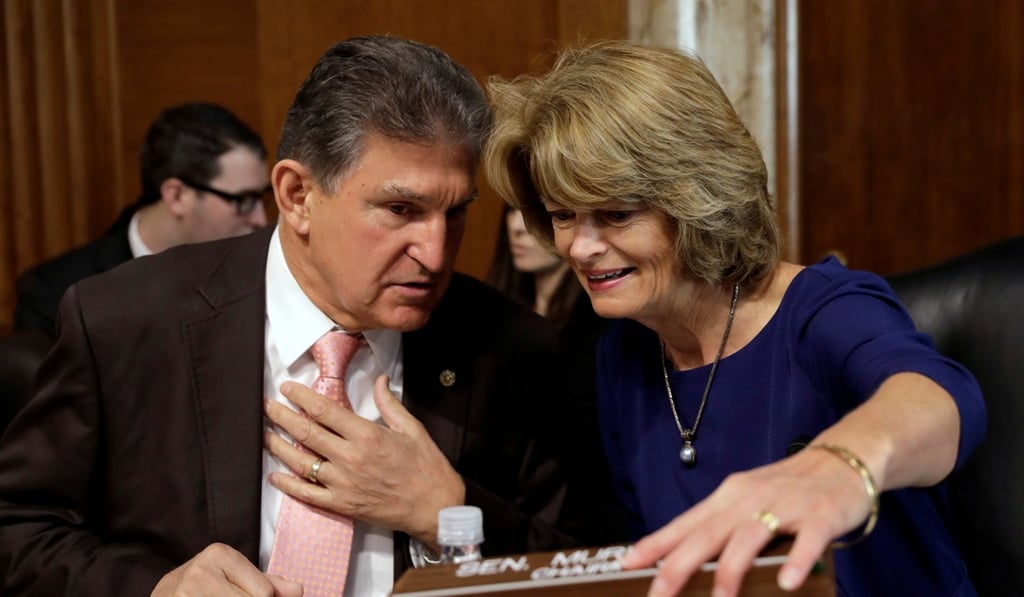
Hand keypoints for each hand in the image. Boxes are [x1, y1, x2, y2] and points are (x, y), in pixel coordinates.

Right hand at [151, 543, 301, 595]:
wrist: (162, 594)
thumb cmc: (205, 587)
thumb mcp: (236, 577)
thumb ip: (267, 583)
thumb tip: (298, 590)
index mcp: (220, 554)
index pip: (264, 593)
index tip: (240, 595)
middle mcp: (200, 571)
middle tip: (231, 595)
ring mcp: (185, 594)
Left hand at [264, 375, 465, 544]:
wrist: (435, 507)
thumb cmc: (426, 468)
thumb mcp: (412, 428)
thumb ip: (390, 403)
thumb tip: (380, 379)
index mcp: (367, 435)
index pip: (324, 411)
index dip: (301, 397)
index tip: (288, 389)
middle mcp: (351, 458)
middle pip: (306, 433)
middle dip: (281, 416)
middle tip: (266, 406)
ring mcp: (343, 484)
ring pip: (301, 462)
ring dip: (278, 447)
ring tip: (264, 435)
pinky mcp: (342, 505)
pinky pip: (307, 495)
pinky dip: (288, 486)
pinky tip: (275, 476)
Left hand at [620, 447, 873, 596]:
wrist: (844, 459)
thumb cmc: (787, 488)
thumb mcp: (746, 501)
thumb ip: (718, 527)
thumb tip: (680, 559)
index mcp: (728, 497)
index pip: (686, 523)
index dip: (656, 544)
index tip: (627, 564)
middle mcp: (750, 499)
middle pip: (708, 533)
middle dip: (680, 566)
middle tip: (659, 595)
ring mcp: (785, 506)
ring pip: (750, 537)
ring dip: (732, 570)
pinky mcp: (820, 515)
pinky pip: (807, 540)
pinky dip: (797, 561)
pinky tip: (788, 583)